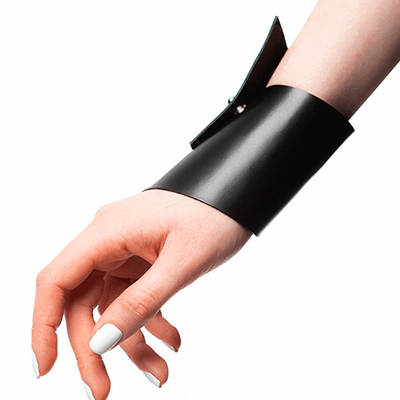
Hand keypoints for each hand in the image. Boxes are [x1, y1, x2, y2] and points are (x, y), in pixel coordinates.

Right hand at [32, 189, 251, 398]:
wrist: (236, 196)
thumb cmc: (214, 216)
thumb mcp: (182, 263)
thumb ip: (141, 302)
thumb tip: (99, 343)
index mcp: (109, 231)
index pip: (57, 279)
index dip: (43, 325)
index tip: (46, 369)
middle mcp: (109, 239)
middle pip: (82, 301)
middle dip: (93, 349)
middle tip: (103, 389)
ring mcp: (126, 250)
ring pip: (111, 305)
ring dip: (130, 342)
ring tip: (159, 373)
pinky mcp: (142, 259)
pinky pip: (135, 297)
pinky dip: (150, 322)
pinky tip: (172, 340)